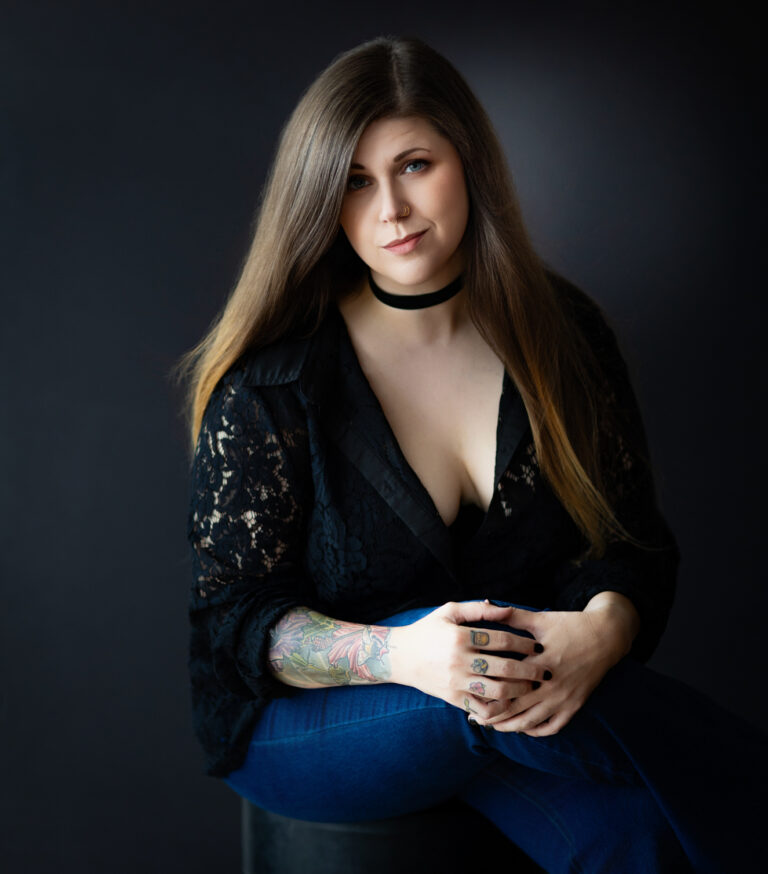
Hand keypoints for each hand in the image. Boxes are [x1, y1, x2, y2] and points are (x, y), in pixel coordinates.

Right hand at [389, 601, 550, 720]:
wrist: (400, 657)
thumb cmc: (428, 630)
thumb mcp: (449, 612)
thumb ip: (478, 609)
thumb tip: (506, 609)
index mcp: (460, 636)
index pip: (501, 639)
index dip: (523, 643)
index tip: (537, 646)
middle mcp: (459, 660)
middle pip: (504, 667)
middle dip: (530, 670)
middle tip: (545, 671)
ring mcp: (456, 682)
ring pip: (496, 691)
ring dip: (519, 690)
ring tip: (531, 687)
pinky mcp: (453, 698)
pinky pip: (481, 708)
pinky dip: (499, 709)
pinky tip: (511, 703)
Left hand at [478, 596, 637, 735]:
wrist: (605, 636)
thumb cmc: (570, 625)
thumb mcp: (540, 619)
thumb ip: (512, 617)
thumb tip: (486, 603)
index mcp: (539, 662)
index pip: (508, 685)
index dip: (488, 693)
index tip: (471, 696)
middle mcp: (551, 684)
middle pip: (516, 709)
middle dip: (494, 716)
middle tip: (475, 717)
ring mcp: (564, 698)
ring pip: (532, 722)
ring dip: (511, 727)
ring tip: (494, 727)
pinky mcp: (574, 705)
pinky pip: (553, 726)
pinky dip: (536, 730)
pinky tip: (523, 728)